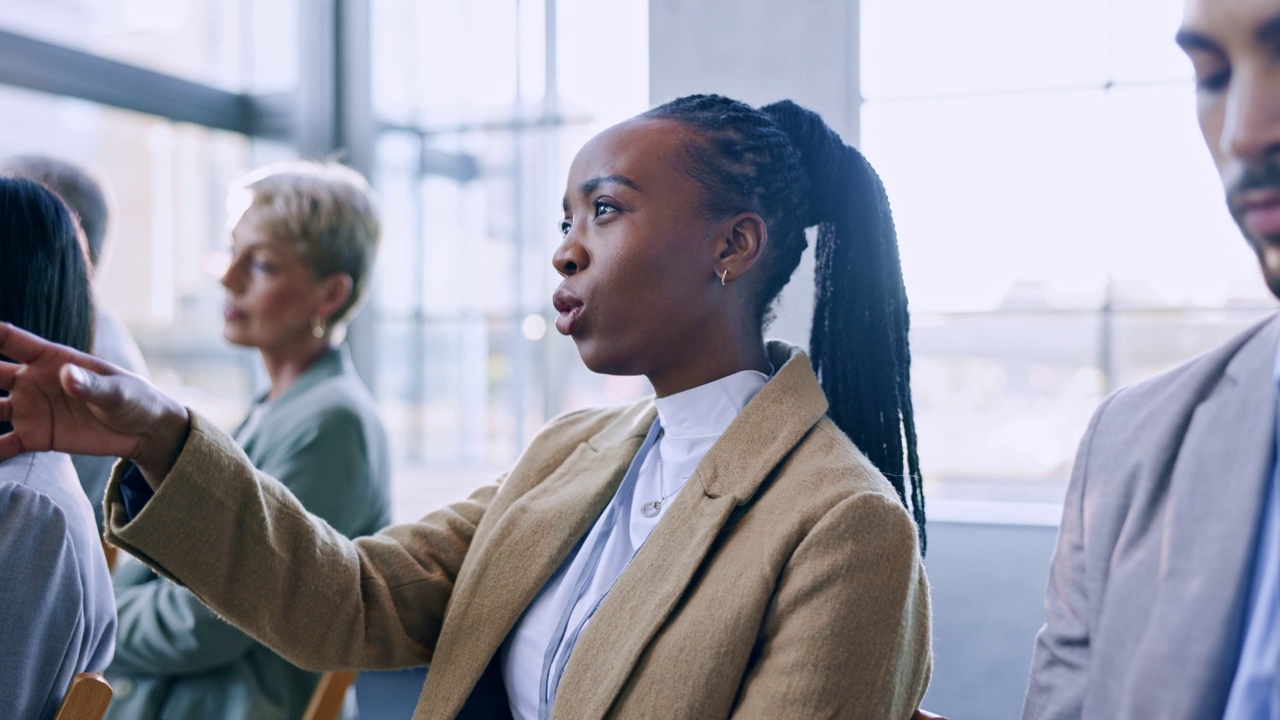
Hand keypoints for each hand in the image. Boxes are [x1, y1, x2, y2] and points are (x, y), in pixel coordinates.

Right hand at [0, 322, 189, 487]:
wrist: (142, 430)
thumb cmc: (132, 398)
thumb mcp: (117, 391)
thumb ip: (91, 385)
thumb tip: (68, 376)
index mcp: (51, 359)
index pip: (13, 341)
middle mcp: (31, 381)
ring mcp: (29, 409)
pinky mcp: (34, 437)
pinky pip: (1, 445)